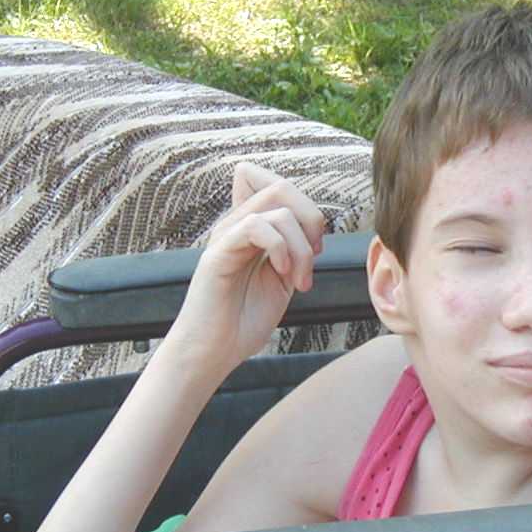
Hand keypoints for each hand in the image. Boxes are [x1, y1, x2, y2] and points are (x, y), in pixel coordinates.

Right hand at [165, 163, 327, 373]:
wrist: (215, 351)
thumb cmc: (245, 319)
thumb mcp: (282, 277)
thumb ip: (295, 248)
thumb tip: (316, 227)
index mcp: (250, 227)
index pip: (270, 181)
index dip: (303, 202)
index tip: (313, 243)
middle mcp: (235, 224)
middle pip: (281, 186)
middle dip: (311, 220)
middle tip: (314, 257)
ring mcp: (226, 235)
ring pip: (276, 206)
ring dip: (301, 245)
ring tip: (299, 279)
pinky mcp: (218, 252)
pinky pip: (256, 226)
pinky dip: (281, 249)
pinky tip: (282, 274)